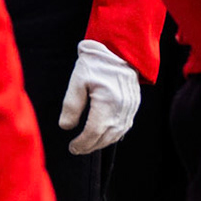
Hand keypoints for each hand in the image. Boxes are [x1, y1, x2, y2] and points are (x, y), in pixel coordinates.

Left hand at [57, 40, 140, 155]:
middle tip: (77, 149)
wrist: (120, 50)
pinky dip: (113, 135)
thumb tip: (66, 127)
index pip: (94, 131)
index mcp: (108, 101)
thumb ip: (71, 105)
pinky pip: (125, 126)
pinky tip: (103, 136)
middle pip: (106, 136)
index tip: (72, 147)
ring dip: (102, 143)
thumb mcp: (77, 81)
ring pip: (117, 134)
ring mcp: (131, 107)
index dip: (82, 143)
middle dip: (90, 146)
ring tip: (88, 145)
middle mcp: (123, 107)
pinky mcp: (134, 105)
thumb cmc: (96, 64)